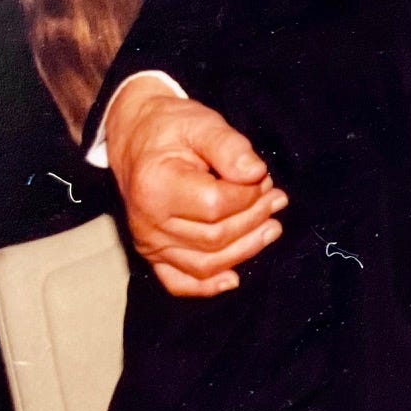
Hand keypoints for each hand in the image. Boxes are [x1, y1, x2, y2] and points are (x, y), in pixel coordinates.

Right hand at [106, 79, 287, 296]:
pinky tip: (234, 277)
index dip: (249, 196)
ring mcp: (148, 242)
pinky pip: (178, 282)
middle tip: (275, 198)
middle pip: (215, 238)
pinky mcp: (152, 253)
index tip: (263, 179)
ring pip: (205, 264)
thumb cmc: (170, 128)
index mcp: (157, 186)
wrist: (136, 136)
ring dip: (245, 250)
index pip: (216, 206)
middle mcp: (148, 222)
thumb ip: (230, 147)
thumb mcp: (202, 123)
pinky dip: (207, 286)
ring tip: (271, 227)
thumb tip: (256, 173)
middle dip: (254, 219)